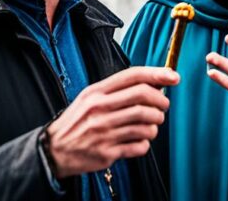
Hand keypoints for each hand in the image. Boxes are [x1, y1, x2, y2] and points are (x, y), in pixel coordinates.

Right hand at [45, 66, 178, 177]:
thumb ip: (119, 90)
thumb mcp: (91, 98)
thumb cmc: (78, 121)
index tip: (174, 78)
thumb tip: (155, 83)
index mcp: (97, 93)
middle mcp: (100, 110)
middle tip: (163, 107)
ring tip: (150, 126)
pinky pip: (139, 146)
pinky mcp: (106, 152)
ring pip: (146, 123)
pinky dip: (145, 143)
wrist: (53, 150)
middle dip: (161, 102)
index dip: (158, 74)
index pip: (133, 76)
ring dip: (155, 125)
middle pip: (144, 97)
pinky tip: (138, 141)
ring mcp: (103, 132)